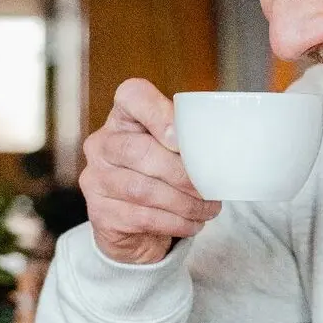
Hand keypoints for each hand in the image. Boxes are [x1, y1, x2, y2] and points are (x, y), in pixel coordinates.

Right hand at [80, 79, 222, 264]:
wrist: (131, 225)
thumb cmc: (159, 177)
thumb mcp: (170, 149)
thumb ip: (190, 139)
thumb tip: (226, 146)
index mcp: (123, 118)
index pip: (131, 96)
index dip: (157, 113)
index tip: (180, 138)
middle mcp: (102, 145)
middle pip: (138, 151)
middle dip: (181, 173)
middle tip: (210, 188)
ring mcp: (96, 180)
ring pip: (143, 190)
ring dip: (184, 203)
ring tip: (208, 208)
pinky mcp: (101, 213)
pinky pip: (143, 217)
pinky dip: (176, 222)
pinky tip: (192, 223)